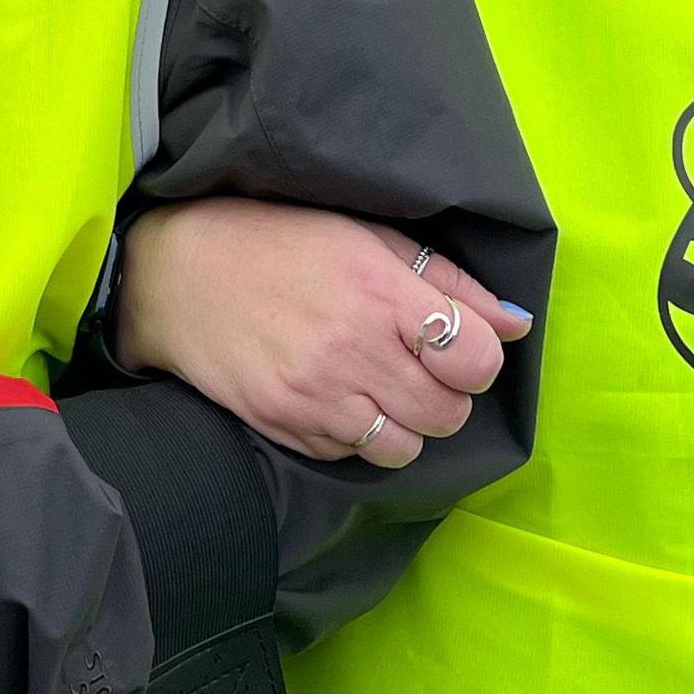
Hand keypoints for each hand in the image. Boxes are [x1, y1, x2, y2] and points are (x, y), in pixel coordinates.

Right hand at [111, 198, 529, 467]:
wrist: (176, 273)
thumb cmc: (280, 240)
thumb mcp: (368, 237)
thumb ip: (449, 280)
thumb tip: (517, 323)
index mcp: (382, 292)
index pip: (477, 360)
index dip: (478, 358)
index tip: (457, 347)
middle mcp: (354, 350)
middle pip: (448, 413)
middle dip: (445, 396)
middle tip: (417, 368)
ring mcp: (317, 396)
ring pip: (405, 449)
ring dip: (404, 425)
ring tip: (378, 389)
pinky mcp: (284, 426)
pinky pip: (351, 457)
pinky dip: (354, 436)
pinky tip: (334, 396)